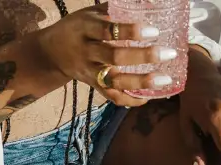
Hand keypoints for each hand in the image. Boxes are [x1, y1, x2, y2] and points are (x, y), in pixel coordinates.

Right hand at [36, 5, 177, 103]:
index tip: (154, 31)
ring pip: (115, 81)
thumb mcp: (91, 13)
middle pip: (115, 57)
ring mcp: (90, 72)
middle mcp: (87, 51)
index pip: (109, 30)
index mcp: (86, 28)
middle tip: (168, 54)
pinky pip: (113, 97)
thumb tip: (148, 4)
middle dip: (143, 56)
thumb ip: (115, 10)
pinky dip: (131, 99)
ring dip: (141, 82)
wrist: (53, 52)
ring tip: (164, 80)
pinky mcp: (94, 87)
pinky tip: (149, 96)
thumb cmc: (79, 27)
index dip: (131, 31)